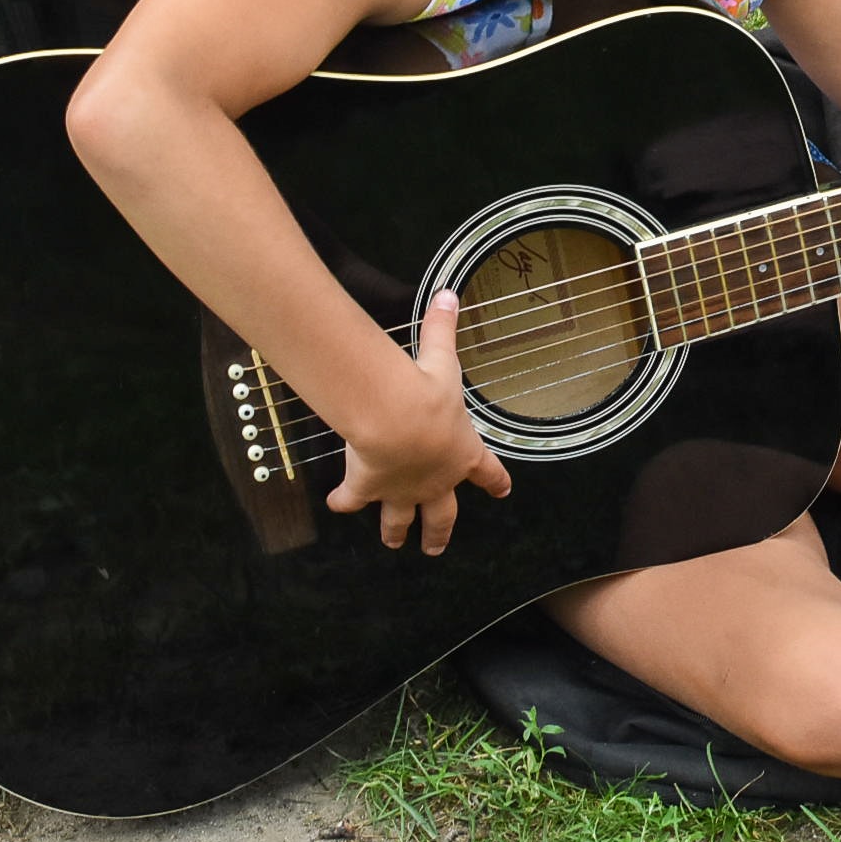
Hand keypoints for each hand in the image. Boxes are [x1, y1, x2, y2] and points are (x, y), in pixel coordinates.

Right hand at [327, 290, 512, 553]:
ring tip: (394, 542)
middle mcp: (437, 481)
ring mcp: (403, 490)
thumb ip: (444, 329)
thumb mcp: (441, 358)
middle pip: (442, 516)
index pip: (487, 472)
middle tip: (435, 546)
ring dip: (396, 531)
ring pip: (400, 520)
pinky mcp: (370, 490)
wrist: (400, 420)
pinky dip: (344, 501)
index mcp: (463, 453)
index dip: (495, 481)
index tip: (503, 491)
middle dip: (439, 532)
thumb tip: (450, 294)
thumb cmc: (429, 392)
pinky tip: (337, 503)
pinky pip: (354, 499)